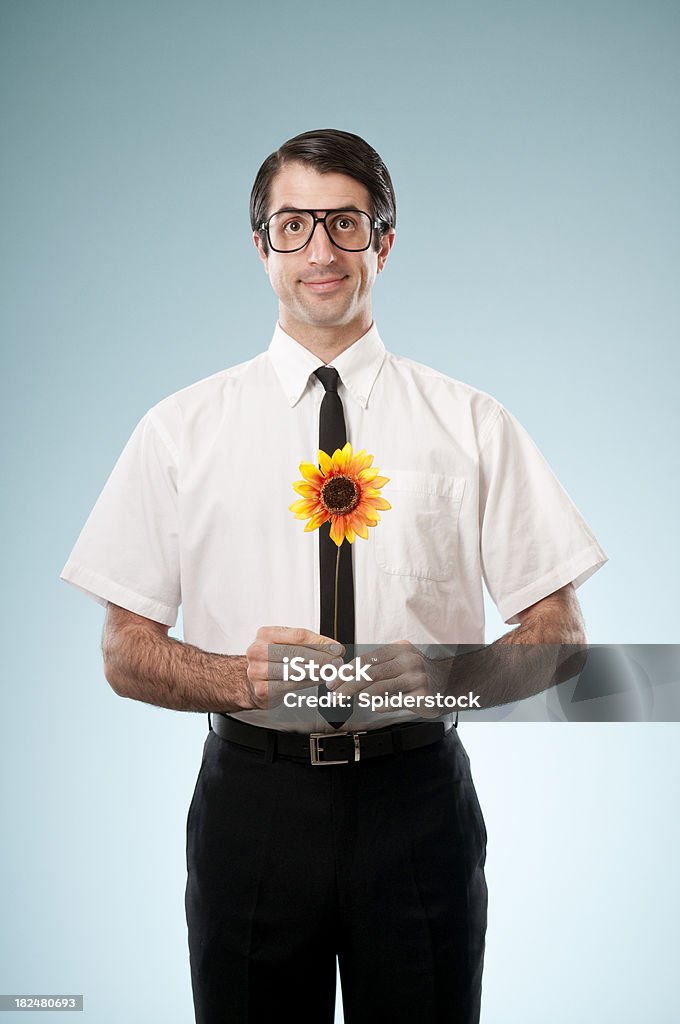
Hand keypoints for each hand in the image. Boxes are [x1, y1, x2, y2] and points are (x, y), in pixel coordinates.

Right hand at [245, 626, 343, 709]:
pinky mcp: (262, 689)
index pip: (298, 636)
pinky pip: (290, 686)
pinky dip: (308, 683)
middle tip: (336, 663)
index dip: (320, 642)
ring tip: (331, 672)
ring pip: (293, 671)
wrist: (251, 680)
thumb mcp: (287, 644)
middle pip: (295, 653)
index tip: (337, 649)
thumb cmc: (273, 659)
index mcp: (265, 634)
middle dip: (320, 658)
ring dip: (316, 672)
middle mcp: (258, 651)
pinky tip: (318, 680)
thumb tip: (336, 649)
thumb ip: (310, 644)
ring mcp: (257, 671)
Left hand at [328, 640, 449, 718]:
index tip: (333, 681)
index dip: (346, 671)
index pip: (366, 659)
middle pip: (369, 674)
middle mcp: (408, 661)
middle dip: (347, 685)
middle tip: (335, 695)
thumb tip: (345, 675)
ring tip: (351, 700)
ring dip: (360, 696)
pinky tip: (373, 705)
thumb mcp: (400, 661)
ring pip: (378, 688)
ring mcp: (416, 678)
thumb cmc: (418, 673)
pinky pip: (392, 702)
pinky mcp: (421, 696)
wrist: (450, 683)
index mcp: (400, 649)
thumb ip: (378, 666)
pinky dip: (379, 705)